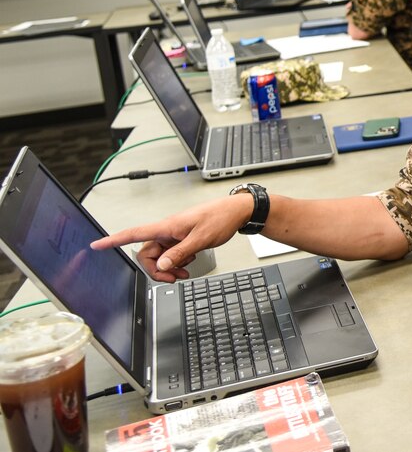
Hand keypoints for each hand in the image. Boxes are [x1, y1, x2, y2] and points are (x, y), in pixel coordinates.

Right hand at [89, 196, 251, 282]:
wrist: (236, 212)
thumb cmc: (220, 218)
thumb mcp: (200, 239)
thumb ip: (180, 254)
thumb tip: (161, 265)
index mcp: (167, 226)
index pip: (134, 233)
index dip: (113, 240)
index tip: (96, 244)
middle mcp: (167, 230)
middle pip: (147, 254)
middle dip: (157, 269)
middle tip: (175, 278)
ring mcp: (174, 235)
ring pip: (160, 257)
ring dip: (169, 268)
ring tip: (185, 273)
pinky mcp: (182, 239)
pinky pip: (171, 255)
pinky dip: (177, 263)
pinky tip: (189, 264)